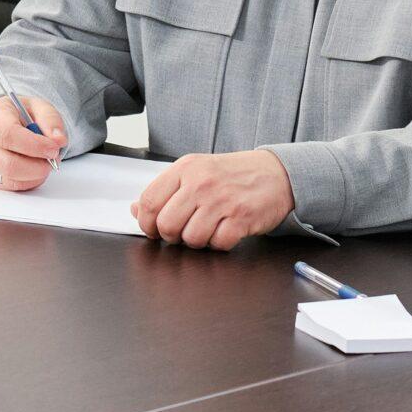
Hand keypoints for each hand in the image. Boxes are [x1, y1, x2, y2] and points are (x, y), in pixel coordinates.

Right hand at [0, 93, 66, 191]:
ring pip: (12, 179)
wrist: (3, 122)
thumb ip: (50, 120)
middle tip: (53, 158)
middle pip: (9, 164)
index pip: (9, 135)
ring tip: (44, 161)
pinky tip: (34, 167)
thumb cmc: (20, 115)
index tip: (53, 148)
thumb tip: (58, 140)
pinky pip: (13, 186)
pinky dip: (30, 181)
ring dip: (36, 174)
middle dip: (38, 166)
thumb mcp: (38, 107)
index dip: (34, 146)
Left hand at [132, 149, 294, 248]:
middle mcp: (201, 182)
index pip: (149, 201)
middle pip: (167, 224)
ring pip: (191, 238)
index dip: (146, 223)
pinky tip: (225, 230)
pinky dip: (219, 243)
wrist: (275, 174)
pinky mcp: (241, 218)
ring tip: (208, 228)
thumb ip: (165, 190)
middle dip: (172, 236)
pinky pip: (217, 244)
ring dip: (198, 241)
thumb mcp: (196, 172)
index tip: (153, 230)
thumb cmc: (232, 175)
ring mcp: (222, 200)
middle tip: (183, 231)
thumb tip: (136, 210)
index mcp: (185, 168)